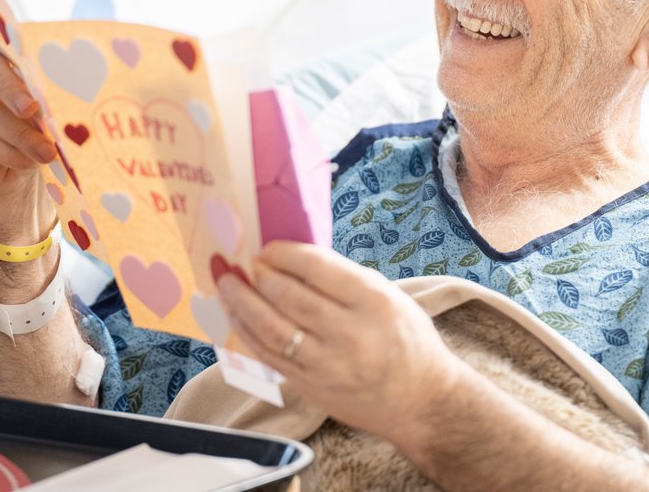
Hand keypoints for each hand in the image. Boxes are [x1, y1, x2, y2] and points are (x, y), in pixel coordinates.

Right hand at [0, 39, 55, 241]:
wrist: (16, 163)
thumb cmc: (37, 121)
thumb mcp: (48, 103)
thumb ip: (52, 92)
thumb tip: (75, 93)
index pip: (0, 43)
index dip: (17, 55)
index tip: (36, 82)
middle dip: (12, 93)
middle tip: (36, 110)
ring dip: (18, 133)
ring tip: (46, 152)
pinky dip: (5, 151)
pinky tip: (27, 161)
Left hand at [216, 241, 462, 445]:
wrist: (422, 402)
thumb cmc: (406, 341)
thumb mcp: (387, 296)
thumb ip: (343, 279)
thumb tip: (292, 258)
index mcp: (373, 301)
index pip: (317, 268)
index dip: (284, 254)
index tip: (266, 246)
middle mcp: (350, 334)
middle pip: (290, 297)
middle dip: (259, 275)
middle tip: (243, 261)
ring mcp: (328, 365)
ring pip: (272, 328)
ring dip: (242, 302)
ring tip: (226, 283)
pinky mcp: (311, 387)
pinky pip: (269, 356)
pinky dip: (247, 333)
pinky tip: (234, 316)